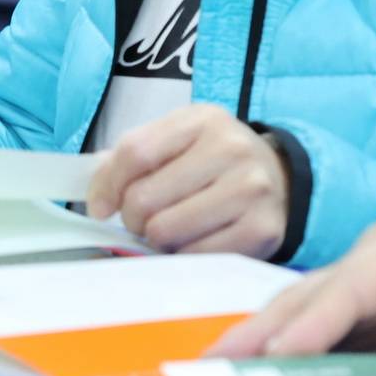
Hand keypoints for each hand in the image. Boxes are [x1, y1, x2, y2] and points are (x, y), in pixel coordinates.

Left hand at [86, 105, 293, 256]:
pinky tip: (193, 241)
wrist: (278, 179)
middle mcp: (231, 149)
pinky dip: (184, 255)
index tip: (101, 207)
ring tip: (169, 229)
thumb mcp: (173, 142)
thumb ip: (127, 160)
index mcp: (201, 120)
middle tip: (144, 220)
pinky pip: (196, 255)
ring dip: (157, 239)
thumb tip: (96, 201)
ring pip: (166, 230)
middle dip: (133, 217)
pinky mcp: (264, 229)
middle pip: (146, 198)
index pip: (134, 153)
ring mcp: (251, 189)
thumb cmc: (210, 161)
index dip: (107, 186)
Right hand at [211, 199, 375, 358]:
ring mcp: (366, 289)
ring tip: (216, 374)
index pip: (349, 289)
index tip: (277, 354)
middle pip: (306, 298)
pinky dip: (291, 356)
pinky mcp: (370, 314)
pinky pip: (326, 336)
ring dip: (262, 343)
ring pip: (304, 314)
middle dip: (258, 331)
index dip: (313, 323)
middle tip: (210, 362)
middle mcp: (370, 264)